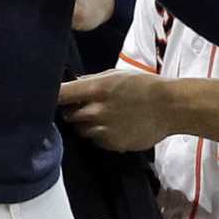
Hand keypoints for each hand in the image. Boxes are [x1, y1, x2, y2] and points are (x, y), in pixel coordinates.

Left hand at [58, 69, 174, 151]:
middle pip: (69, 115)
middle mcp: (96, 110)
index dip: (52, 96)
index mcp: (97, 88)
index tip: (48, 97)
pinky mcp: (111, 144)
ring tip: (105, 117)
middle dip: (74, 111)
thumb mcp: (119, 74)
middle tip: (86, 106)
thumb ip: (94, 80)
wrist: (170, 107)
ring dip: (87, 124)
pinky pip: (96, 140)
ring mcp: (103, 129)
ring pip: (81, 130)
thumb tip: (74, 84)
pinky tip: (116, 126)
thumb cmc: (146, 86)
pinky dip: (100, 135)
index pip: (61, 94)